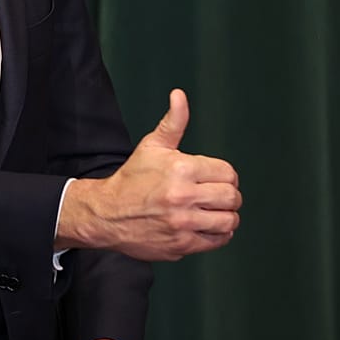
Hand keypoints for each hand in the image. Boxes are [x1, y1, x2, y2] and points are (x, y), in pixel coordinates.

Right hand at [56, 89, 240, 260]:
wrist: (106, 213)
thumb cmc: (131, 179)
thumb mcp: (151, 146)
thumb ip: (173, 122)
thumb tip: (179, 96)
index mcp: (180, 169)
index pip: (227, 173)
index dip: (223, 175)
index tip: (213, 178)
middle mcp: (183, 196)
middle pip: (232, 197)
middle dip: (228, 196)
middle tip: (215, 195)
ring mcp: (183, 223)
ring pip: (229, 221)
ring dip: (225, 216)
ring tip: (212, 211)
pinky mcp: (182, 244)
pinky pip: (217, 240)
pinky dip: (217, 234)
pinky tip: (205, 225)